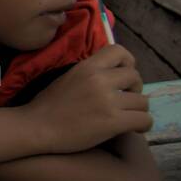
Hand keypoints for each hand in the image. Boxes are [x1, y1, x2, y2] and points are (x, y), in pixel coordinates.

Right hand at [26, 45, 151, 152]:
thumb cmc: (47, 106)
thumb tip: (110, 75)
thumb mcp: (67, 78)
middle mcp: (100, 80)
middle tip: (125, 100)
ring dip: (138, 110)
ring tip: (128, 117)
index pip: (120, 51)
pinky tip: (134, 129)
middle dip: (135, 89)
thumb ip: (89, 74)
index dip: (128, 63)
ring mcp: (107, 101)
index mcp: (87, 67)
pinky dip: (143, 125)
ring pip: (143, 101)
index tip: (123, 77)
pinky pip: (144, 119)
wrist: (36, 127)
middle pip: (135, 77)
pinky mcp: (113, 121)